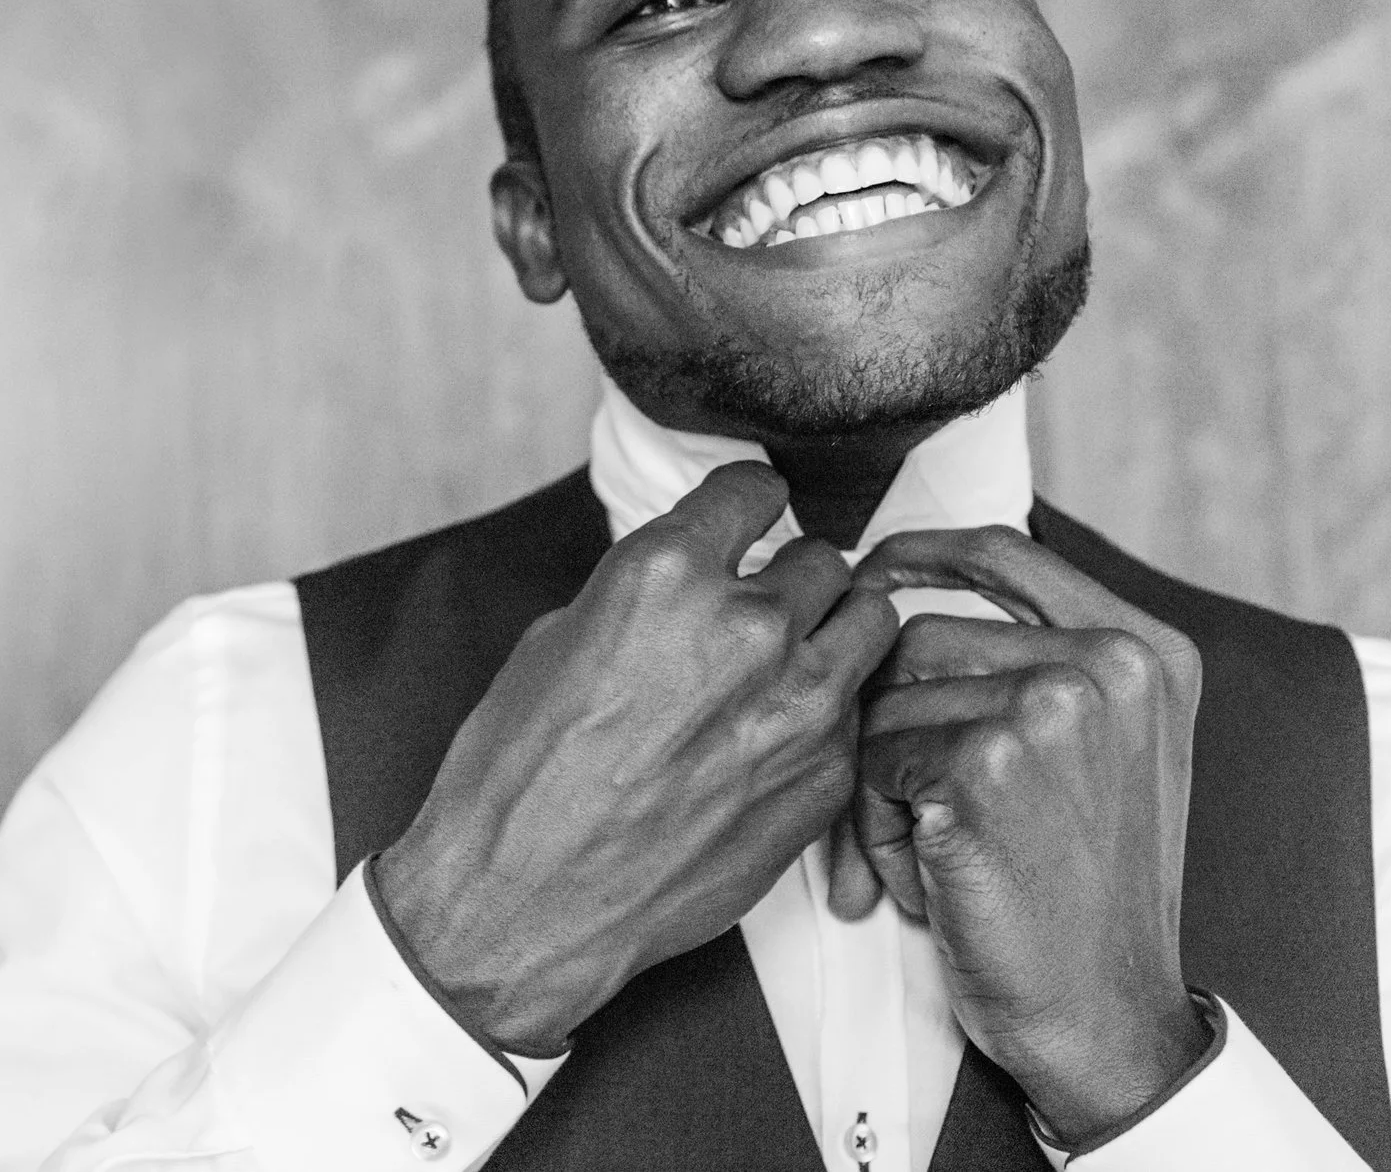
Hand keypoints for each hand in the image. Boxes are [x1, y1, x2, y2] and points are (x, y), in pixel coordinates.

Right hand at [371, 462, 898, 1052]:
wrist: (526, 901)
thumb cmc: (521, 777)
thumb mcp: (558, 640)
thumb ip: (643, 596)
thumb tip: (684, 582)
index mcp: (667, 574)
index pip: (754, 489)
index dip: (745, 504)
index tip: (744, 517)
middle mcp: (747, 627)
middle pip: (821, 557)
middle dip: (787, 575)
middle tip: (756, 605)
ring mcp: (799, 706)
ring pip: (869, 622)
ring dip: (832, 630)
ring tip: (791, 658)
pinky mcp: (823, 778)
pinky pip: (855, 713)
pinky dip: (826, 713)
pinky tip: (772, 738)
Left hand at [836, 526, 1209, 1143]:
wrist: (1104, 1012)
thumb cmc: (1078, 890)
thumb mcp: (1098, 751)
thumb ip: (1032, 662)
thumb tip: (888, 591)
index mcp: (1145, 649)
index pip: (1004, 550)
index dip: (918, 552)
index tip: (869, 571)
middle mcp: (1111, 662)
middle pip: (918, 633)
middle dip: (887, 717)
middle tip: (908, 806)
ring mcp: (1052, 704)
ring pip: (884, 697)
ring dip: (879, 778)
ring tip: (930, 850)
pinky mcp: (988, 760)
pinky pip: (871, 760)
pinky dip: (877, 825)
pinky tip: (928, 878)